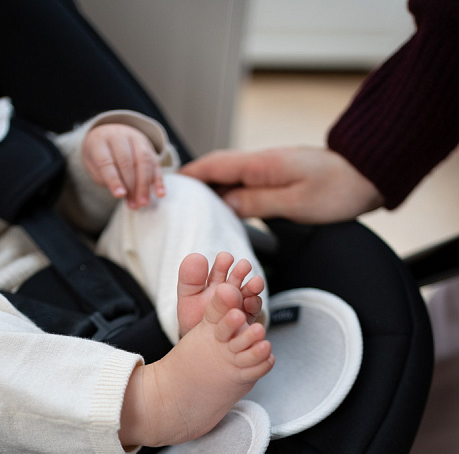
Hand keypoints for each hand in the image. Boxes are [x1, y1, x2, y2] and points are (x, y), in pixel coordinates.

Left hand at [82, 123, 165, 207]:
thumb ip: (106, 179)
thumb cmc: (100, 156)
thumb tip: (125, 193)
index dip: (114, 180)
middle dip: (132, 185)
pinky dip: (158, 180)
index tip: (120, 195)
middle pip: (127, 161)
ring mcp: (136, 139)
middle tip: (134, 204)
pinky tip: (160, 193)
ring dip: (145, 184)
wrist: (109, 135)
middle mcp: (118, 136)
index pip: (107, 162)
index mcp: (99, 140)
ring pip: (144, 160)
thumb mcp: (94, 166)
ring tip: (144, 203)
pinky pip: (155, 162)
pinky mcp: (149, 146)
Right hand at [180, 146, 383, 222]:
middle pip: (219, 168)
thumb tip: (224, 204)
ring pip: (233, 175)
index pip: (215, 164)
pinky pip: (247, 182)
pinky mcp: (281, 176)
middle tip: (176, 199)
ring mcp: (272, 168)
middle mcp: (263, 162)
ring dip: (214, 187)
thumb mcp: (294, 202)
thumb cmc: (337, 190)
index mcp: (262, 164)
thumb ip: (257, 202)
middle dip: (196, 181)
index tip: (170, 184)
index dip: (191, 174)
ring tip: (195, 206)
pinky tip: (229, 206)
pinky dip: (232, 191)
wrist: (368, 176)